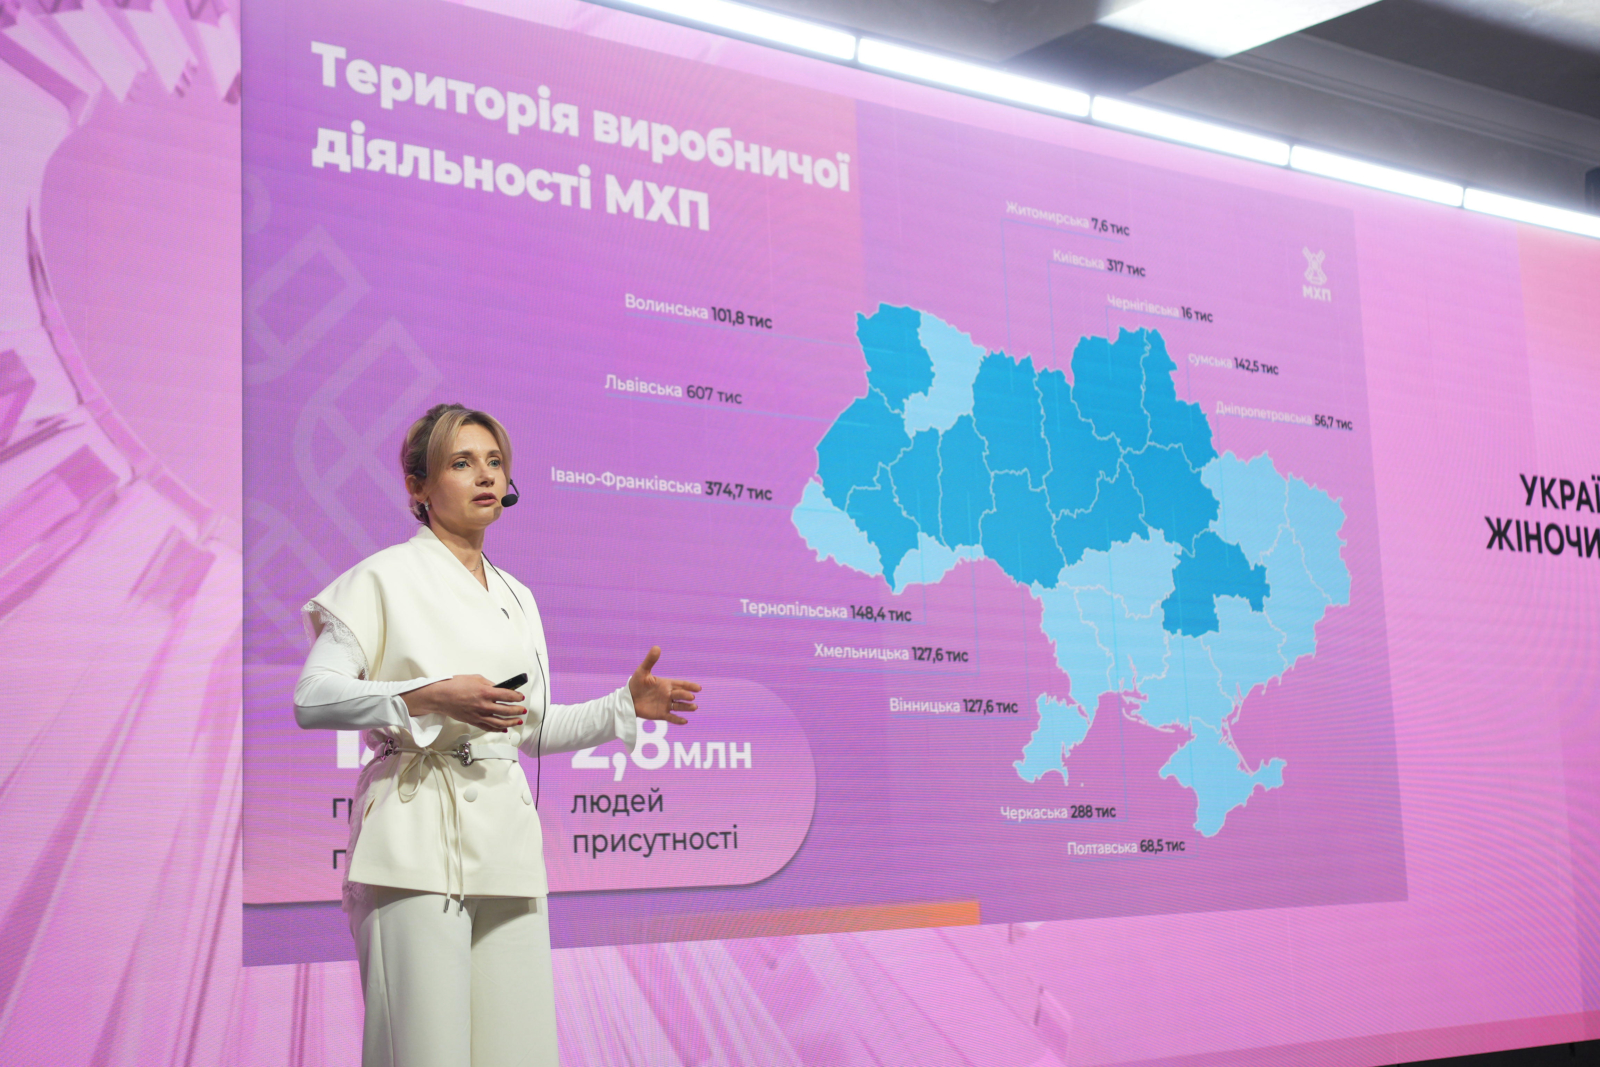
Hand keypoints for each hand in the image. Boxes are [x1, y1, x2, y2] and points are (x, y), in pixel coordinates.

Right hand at [401, 675, 525, 733]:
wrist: (440, 696)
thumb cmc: (455, 685)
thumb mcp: (476, 678)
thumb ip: (490, 684)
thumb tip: (499, 688)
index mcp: (486, 692)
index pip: (507, 696)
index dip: (517, 697)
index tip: (520, 697)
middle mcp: (484, 705)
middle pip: (506, 711)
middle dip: (517, 711)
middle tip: (523, 710)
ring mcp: (479, 715)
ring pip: (499, 722)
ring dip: (511, 722)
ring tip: (518, 721)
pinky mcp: (473, 721)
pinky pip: (488, 727)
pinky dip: (497, 729)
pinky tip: (503, 728)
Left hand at [628, 647, 699, 725]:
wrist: (628, 699)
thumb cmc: (636, 684)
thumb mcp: (643, 671)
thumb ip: (650, 660)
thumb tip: (657, 647)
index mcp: (666, 684)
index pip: (681, 685)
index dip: (690, 686)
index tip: (698, 688)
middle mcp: (668, 695)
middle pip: (680, 695)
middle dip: (686, 696)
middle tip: (691, 697)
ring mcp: (665, 705)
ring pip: (679, 706)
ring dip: (686, 707)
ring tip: (694, 708)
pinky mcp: (661, 714)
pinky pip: (671, 718)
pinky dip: (678, 720)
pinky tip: (685, 721)